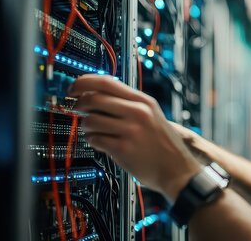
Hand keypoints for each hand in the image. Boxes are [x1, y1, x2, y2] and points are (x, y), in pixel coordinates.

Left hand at [68, 74, 201, 201]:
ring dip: (85, 125)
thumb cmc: (162, 144)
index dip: (84, 82)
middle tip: (77, 109)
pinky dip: (92, 140)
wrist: (178, 170)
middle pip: (94, 98)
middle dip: (78, 104)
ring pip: (90, 120)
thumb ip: (129, 103)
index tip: (73, 87)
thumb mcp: (152, 114)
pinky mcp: (123, 149)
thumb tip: (97, 95)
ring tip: (93, 130)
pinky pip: (94, 139)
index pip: (106, 82)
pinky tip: (100, 142)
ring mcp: (130, 130)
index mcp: (143, 101)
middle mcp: (137, 112)